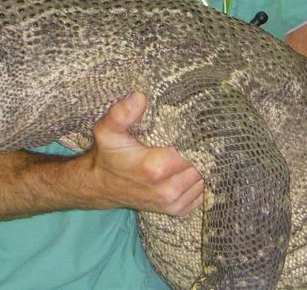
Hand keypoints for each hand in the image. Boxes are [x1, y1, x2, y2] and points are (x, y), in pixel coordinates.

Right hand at [86, 92, 204, 215]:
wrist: (101, 186)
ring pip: (205, 178)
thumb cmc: (108, 156)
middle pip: (203, 164)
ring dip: (204, 164)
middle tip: (200, 134)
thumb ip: (121, 114)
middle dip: (203, 149)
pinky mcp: (178, 210)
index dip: (198, 136)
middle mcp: (167, 190)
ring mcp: (174, 203)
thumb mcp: (107, 131)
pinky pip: (201, 192)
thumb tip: (139, 97)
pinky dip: (200, 179)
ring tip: (196, 148)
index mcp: (154, 168)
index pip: (194, 149)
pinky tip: (190, 166)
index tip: (197, 125)